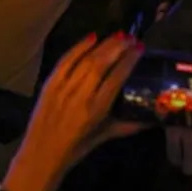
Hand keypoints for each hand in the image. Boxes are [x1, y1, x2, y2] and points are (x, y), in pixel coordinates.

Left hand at [2, 33, 142, 190]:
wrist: (40, 156)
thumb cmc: (74, 150)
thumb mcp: (102, 137)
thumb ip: (126, 126)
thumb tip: (151, 120)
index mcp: (96, 110)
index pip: (116, 78)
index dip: (129, 60)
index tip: (140, 48)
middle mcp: (80, 96)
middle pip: (101, 64)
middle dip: (118, 47)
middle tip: (131, 37)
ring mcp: (63, 88)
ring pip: (85, 60)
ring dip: (103, 45)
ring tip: (118, 35)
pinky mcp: (49, 84)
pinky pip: (65, 61)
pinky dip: (78, 47)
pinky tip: (92, 37)